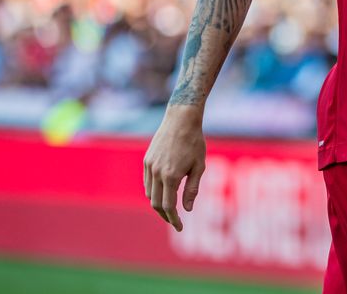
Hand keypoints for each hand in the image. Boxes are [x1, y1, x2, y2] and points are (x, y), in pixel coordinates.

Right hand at [143, 105, 205, 231]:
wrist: (181, 119)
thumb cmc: (195, 142)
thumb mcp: (199, 166)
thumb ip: (192, 189)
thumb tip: (187, 209)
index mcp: (171, 176)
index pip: (169, 206)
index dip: (174, 220)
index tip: (180, 227)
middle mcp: (157, 173)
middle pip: (156, 204)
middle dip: (165, 215)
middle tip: (175, 221)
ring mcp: (149, 166)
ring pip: (150, 194)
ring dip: (158, 204)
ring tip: (170, 208)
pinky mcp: (146, 160)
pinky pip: (147, 182)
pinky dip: (154, 191)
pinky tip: (164, 192)